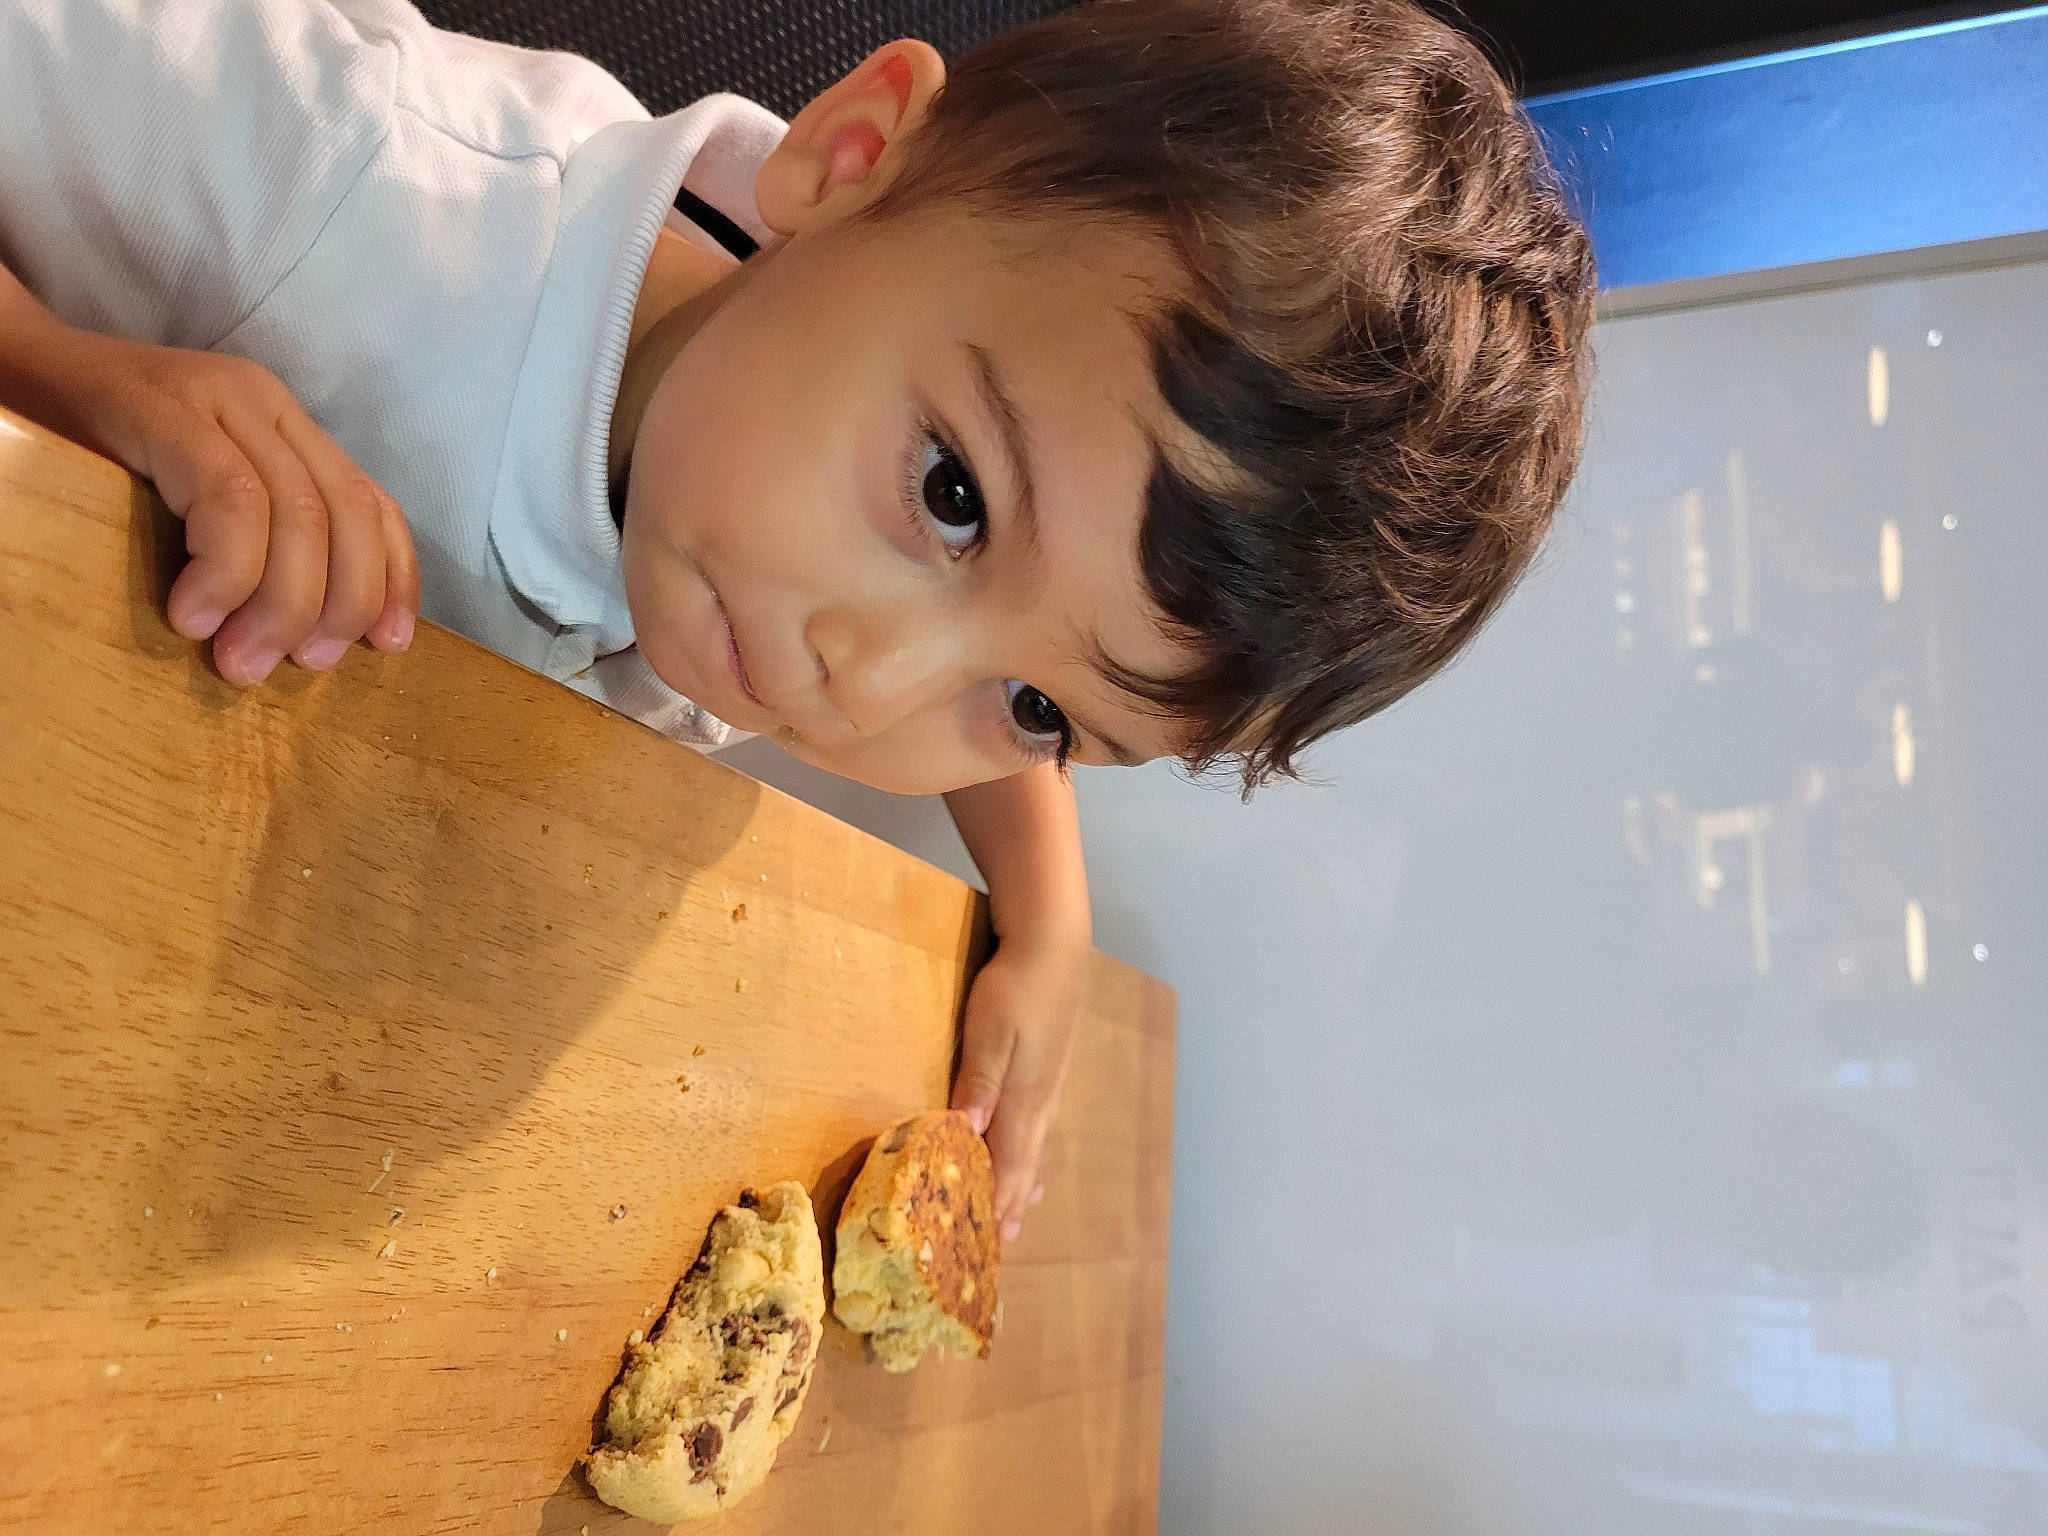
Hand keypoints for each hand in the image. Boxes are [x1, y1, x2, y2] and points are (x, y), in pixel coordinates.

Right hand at [49, 327, 418, 683]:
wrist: (9, 372)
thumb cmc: (98, 456)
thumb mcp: (196, 501)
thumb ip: (256, 540)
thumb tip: (306, 639)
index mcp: (287, 427)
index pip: (373, 504)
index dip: (393, 579)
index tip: (388, 647)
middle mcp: (267, 404)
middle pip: (346, 515)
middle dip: (338, 606)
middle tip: (298, 667)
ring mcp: (220, 399)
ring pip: (298, 514)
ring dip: (281, 603)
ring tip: (241, 659)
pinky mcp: (168, 408)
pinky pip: (229, 498)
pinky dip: (226, 569)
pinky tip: (193, 613)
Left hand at [949, 931, 1086, 1245]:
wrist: (1055, 945)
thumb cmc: (1016, 987)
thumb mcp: (989, 1031)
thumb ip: (978, 1082)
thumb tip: (966, 1134)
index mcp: (1023, 1099)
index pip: (1008, 1164)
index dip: (997, 1203)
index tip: (987, 1241)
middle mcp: (1040, 1101)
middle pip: (1025, 1163)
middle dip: (1012, 1202)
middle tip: (1003, 1242)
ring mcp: (1049, 1084)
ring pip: (1036, 1146)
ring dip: (1025, 1181)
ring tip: (1021, 1210)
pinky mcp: (1050, 1067)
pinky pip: (1041, 1125)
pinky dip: (1035, 1149)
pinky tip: (1034, 1146)